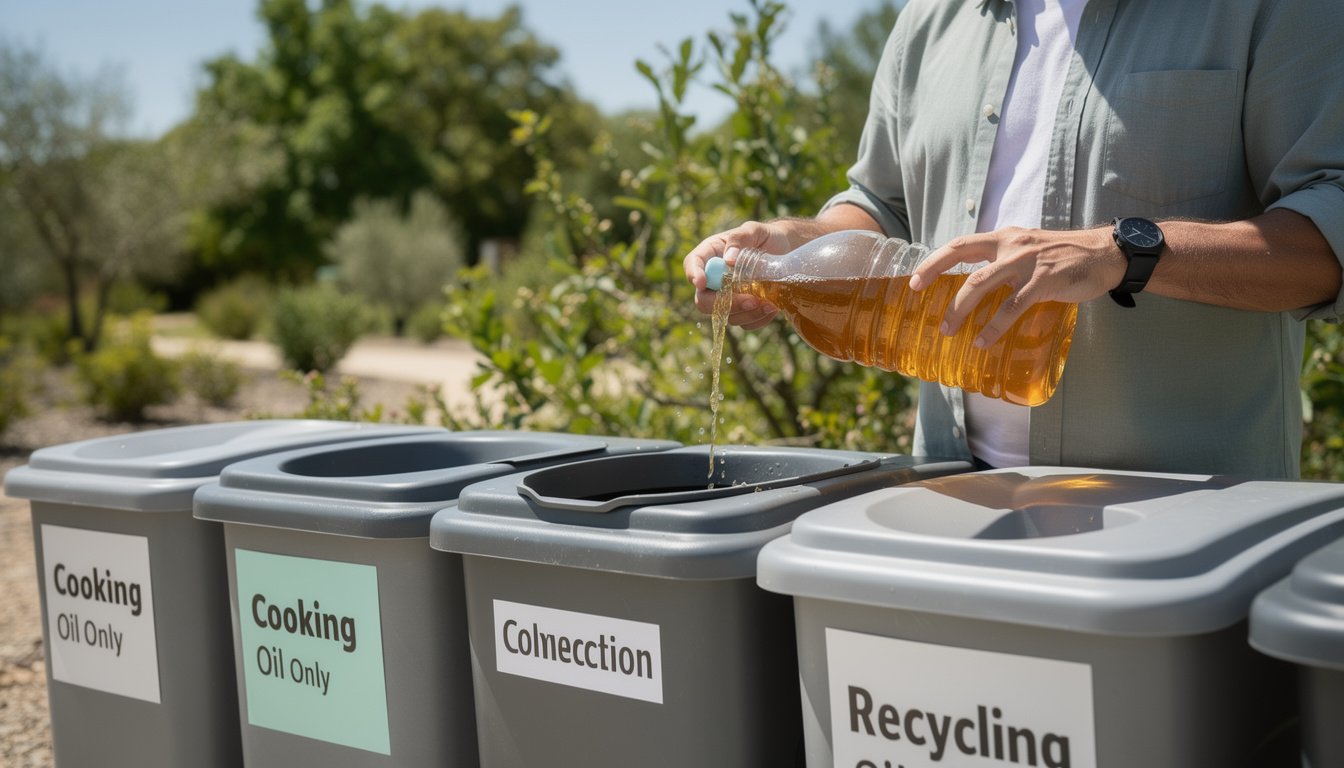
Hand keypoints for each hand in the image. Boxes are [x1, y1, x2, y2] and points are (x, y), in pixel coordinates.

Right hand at [684, 220, 793, 329]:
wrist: (785, 250)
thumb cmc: (765, 236)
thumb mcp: (753, 230)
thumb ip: (739, 238)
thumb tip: (729, 259)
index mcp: (711, 254)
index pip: (692, 264)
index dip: (693, 275)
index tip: (702, 283)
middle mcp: (715, 279)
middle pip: (703, 300)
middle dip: (724, 305)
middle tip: (750, 301)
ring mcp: (727, 297)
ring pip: (726, 316)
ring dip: (747, 314)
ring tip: (769, 304)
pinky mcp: (743, 309)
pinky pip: (744, 323)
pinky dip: (758, 319)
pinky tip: (771, 308)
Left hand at [909, 225, 1123, 346]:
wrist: (1105, 253)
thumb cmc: (1064, 256)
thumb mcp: (1028, 248)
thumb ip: (1005, 261)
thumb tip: (980, 288)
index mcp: (1004, 237)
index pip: (961, 244)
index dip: (934, 260)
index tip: (915, 279)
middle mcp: (1010, 245)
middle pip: (962, 255)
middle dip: (933, 274)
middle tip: (917, 296)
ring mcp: (1026, 263)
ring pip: (981, 284)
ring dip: (959, 309)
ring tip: (948, 331)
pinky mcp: (1044, 282)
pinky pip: (1011, 307)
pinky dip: (993, 326)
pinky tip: (983, 341)